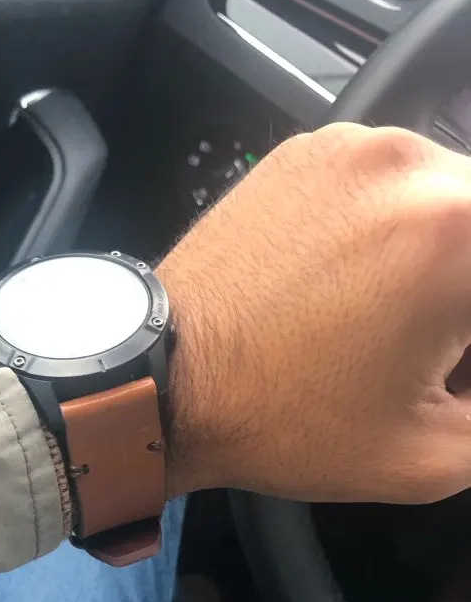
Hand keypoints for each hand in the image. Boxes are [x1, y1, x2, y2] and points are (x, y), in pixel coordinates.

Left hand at [160, 123, 470, 503]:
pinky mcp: (311, 151)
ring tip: (394, 322)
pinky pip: (393, 184)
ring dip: (448, 257)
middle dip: (468, 296)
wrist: (162, 381)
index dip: (469, 344)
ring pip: (453, 200)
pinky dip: (400, 228)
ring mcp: (358, 146)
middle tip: (437, 354)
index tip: (452, 366)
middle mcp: (416, 163)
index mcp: (462, 232)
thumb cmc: (281, 420)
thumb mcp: (429, 455)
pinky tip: (358, 285)